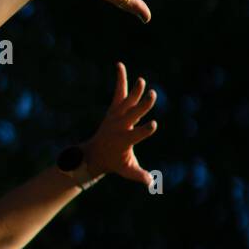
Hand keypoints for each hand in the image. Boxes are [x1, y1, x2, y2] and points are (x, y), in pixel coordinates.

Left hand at [82, 62, 157, 186]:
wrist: (95, 153)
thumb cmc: (115, 162)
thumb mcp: (126, 170)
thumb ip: (138, 175)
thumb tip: (151, 183)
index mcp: (125, 140)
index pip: (137, 134)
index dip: (145, 130)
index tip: (153, 124)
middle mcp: (120, 126)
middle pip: (133, 114)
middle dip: (142, 105)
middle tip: (151, 94)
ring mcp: (117, 116)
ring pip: (127, 101)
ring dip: (134, 90)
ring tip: (141, 80)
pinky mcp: (115, 108)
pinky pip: (118, 91)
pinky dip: (120, 78)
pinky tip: (119, 65)